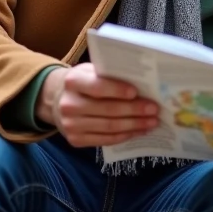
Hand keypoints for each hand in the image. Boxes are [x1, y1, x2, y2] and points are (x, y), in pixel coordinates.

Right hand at [36, 64, 158, 147]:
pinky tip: (138, 131)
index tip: (136, 92)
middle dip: (134, 110)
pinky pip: (105, 140)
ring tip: (152, 122)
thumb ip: (109, 75)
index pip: (97, 87)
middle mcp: (69, 104)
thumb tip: (142, 82)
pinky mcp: (75, 140)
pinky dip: (124, 136)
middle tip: (154, 109)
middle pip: (107, 110)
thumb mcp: (91, 71)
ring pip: (109, 127)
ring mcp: (71, 125)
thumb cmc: (84, 82)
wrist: (59, 100)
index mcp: (73, 81)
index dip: (117, 90)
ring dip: (134, 125)